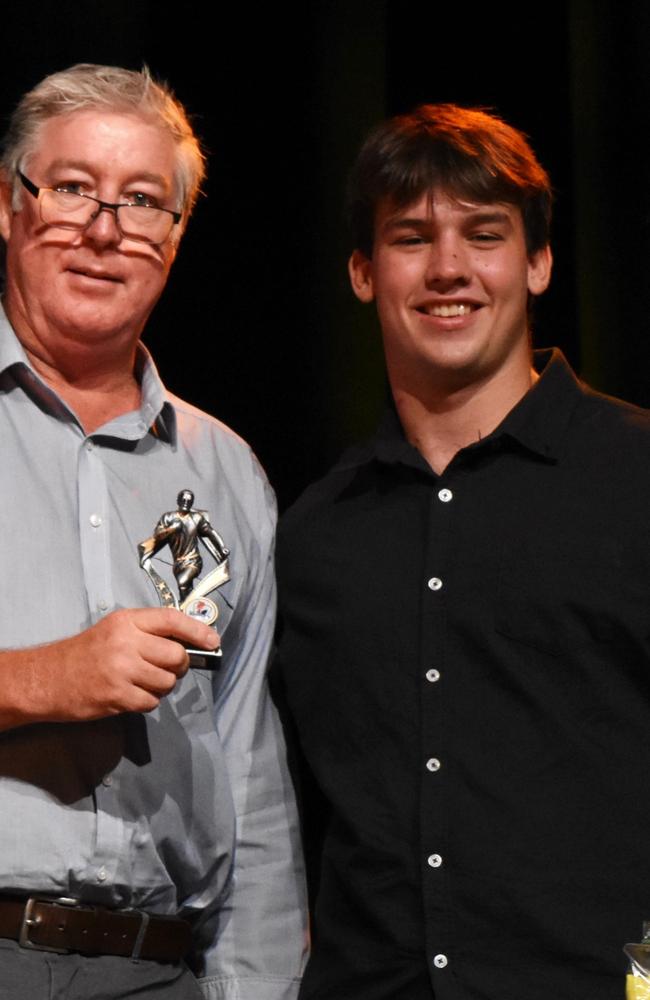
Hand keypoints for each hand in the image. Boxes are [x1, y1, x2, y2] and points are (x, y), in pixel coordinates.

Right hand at [0, 607, 219, 728]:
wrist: (46, 678)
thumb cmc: (84, 654)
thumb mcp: (114, 630)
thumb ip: (147, 632)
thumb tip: (187, 642)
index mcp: (126, 621)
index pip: (172, 620)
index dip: (198, 631)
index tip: (213, 641)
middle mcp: (125, 642)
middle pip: (176, 656)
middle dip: (178, 666)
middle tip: (168, 669)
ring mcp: (121, 670)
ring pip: (167, 682)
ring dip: (162, 686)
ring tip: (143, 682)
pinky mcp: (116, 696)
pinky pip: (151, 702)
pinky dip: (147, 702)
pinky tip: (131, 695)